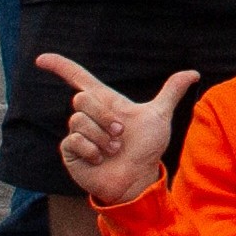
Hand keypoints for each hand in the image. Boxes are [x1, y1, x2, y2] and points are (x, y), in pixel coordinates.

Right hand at [37, 52, 195, 208]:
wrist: (138, 177)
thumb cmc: (146, 148)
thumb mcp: (159, 117)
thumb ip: (171, 92)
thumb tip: (193, 73)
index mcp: (105, 102)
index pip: (78, 78)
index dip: (61, 67)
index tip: (41, 59)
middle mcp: (88, 115)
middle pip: (82, 99)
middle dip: (105, 116)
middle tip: (120, 134)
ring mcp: (78, 133)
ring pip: (79, 121)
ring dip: (102, 137)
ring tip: (113, 150)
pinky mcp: (70, 151)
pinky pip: (74, 141)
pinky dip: (92, 150)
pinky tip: (100, 159)